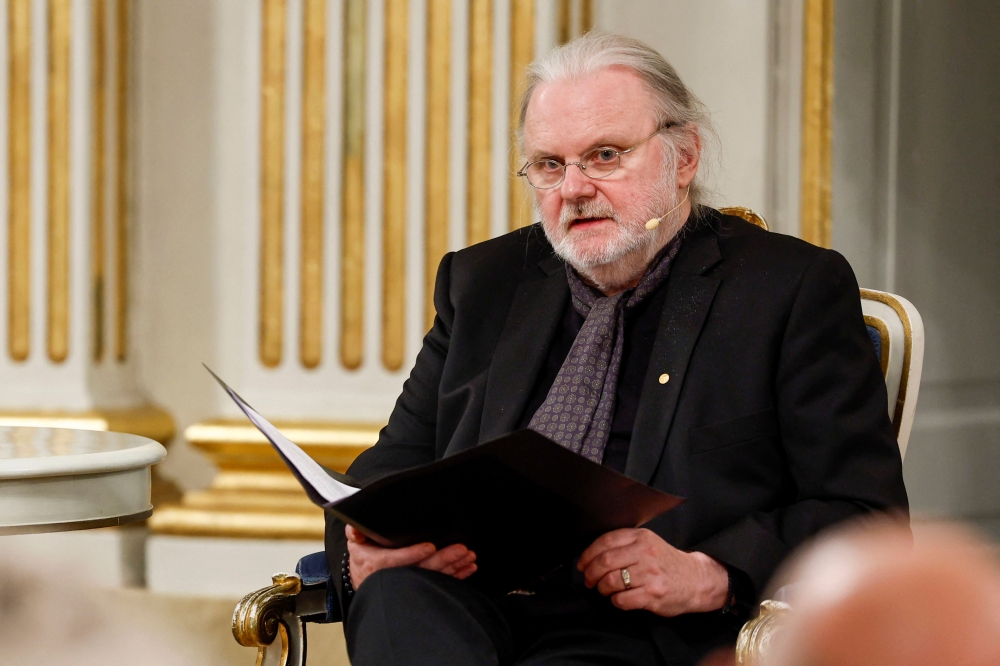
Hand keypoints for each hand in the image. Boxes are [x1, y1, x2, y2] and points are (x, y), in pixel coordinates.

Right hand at [345, 525, 476, 588]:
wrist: (364, 576)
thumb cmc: (364, 553)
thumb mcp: (356, 541)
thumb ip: (355, 531)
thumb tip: (355, 526)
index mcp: (377, 563)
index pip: (396, 559)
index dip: (413, 554)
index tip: (430, 546)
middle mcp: (395, 577)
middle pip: (421, 569)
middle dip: (443, 560)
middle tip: (462, 549)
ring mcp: (408, 584)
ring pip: (434, 577)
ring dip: (454, 567)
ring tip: (469, 557)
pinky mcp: (420, 587)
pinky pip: (439, 583)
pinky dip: (456, 576)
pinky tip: (468, 568)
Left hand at [577, 528, 728, 616]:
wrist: (695, 580)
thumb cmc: (666, 563)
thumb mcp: (649, 543)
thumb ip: (624, 544)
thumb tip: (591, 555)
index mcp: (641, 537)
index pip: (606, 541)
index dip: (588, 554)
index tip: (582, 563)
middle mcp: (646, 553)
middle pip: (605, 562)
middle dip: (591, 573)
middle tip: (589, 580)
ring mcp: (650, 574)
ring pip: (611, 581)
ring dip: (602, 588)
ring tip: (605, 590)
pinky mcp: (653, 594)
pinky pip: (622, 600)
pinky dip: (615, 601)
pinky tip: (620, 598)